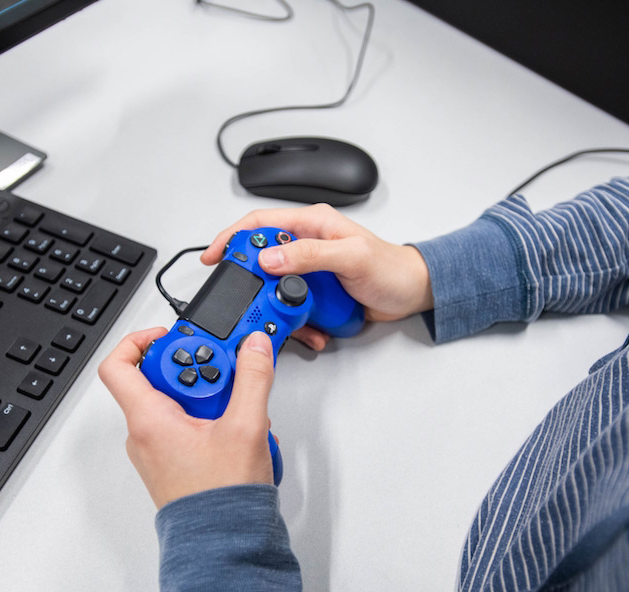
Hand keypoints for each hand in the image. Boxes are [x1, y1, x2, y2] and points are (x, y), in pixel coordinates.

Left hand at [98, 327, 276, 508]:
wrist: (223, 545)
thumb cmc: (220, 499)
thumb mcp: (246, 427)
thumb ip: (252, 378)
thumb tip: (253, 346)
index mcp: (148, 419)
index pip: (119, 364)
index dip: (140, 340)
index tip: (171, 336)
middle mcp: (144, 434)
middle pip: (162, 380)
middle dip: (199, 373)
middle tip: (225, 379)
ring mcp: (157, 450)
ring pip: (179, 404)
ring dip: (213, 400)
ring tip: (239, 415)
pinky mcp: (173, 463)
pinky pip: (186, 428)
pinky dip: (213, 422)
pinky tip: (239, 434)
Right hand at [204, 204, 433, 349]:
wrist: (413, 293)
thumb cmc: (392, 268)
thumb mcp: (352, 257)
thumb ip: (310, 254)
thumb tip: (271, 257)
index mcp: (313, 224)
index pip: (260, 223)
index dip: (232, 238)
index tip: (215, 256)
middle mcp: (308, 245)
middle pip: (262, 261)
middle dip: (255, 285)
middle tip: (253, 301)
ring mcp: (310, 271)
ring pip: (275, 290)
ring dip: (280, 310)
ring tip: (292, 320)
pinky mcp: (316, 294)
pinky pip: (293, 309)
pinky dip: (298, 324)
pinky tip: (312, 331)